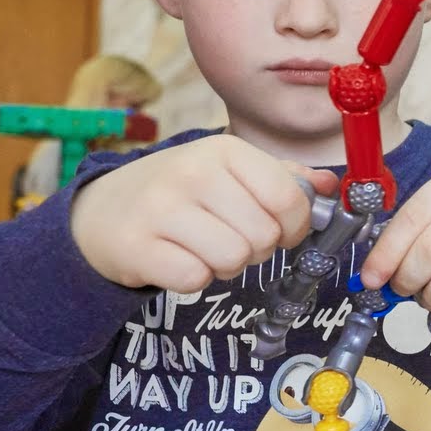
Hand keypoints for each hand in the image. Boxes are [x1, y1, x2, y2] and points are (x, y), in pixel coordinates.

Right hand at [70, 136, 336, 290]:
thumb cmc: (181, 193)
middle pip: (263, 235)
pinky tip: (179, 259)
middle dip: (258, 248)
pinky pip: (195, 279)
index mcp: (224, 150)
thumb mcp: (229, 172)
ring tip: (205, 249)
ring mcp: (159, 209)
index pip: (288, 198)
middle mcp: (191, 173)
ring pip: (233, 259)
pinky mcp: (135, 246)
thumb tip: (330, 186)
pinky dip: (195, 279)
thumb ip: (283, 178)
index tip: (283, 231)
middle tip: (233, 239)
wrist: (101, 210)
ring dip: (227, 265)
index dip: (296, 225)